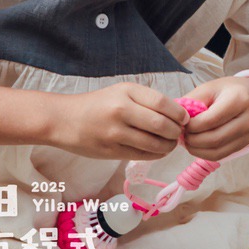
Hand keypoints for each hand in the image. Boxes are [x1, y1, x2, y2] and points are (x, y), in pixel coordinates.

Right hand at [49, 83, 187, 160]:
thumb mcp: (122, 92)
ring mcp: (114, 133)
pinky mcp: (109, 151)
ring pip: (152, 143)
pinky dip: (155, 155)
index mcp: (127, 92)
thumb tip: (177, 113)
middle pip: (161, 125)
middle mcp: (121, 111)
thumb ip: (147, 100)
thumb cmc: (98, 104)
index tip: (184, 119)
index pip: (163, 103)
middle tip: (179, 133)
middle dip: (176, 132)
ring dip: (168, 146)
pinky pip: (140, 155)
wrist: (63, 119)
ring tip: (171, 144)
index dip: (179, 114)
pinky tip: (158, 151)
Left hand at [180, 75, 248, 159]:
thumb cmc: (232, 90)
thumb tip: (174, 119)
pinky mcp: (247, 144)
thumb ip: (192, 101)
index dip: (191, 126)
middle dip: (192, 140)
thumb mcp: (212, 87)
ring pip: (217, 151)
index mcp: (239, 99)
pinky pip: (221, 155)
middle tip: (182, 134)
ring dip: (196, 150)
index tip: (182, 123)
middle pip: (213, 139)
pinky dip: (205, 153)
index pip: (209, 121)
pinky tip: (198, 145)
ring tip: (188, 141)